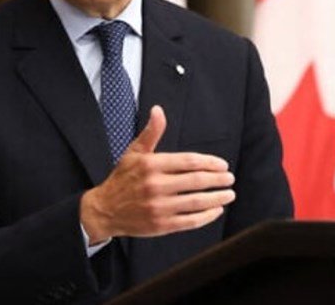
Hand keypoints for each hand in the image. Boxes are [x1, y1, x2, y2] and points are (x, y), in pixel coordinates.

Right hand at [80, 106, 235, 244]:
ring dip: (217, 198)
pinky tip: (215, 210)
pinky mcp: (161, 225)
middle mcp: (155, 185)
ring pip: (196, 202)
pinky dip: (206, 216)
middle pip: (196, 181)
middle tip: (229, 178)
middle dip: (217, 180)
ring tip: (228, 194)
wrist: (105, 209)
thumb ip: (151, 133)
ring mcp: (159, 207)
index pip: (188, 161)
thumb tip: (158, 110)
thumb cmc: (122, 179)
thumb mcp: (134, 152)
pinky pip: (190, 220)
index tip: (222, 165)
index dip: (209, 163)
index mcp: (151, 165)